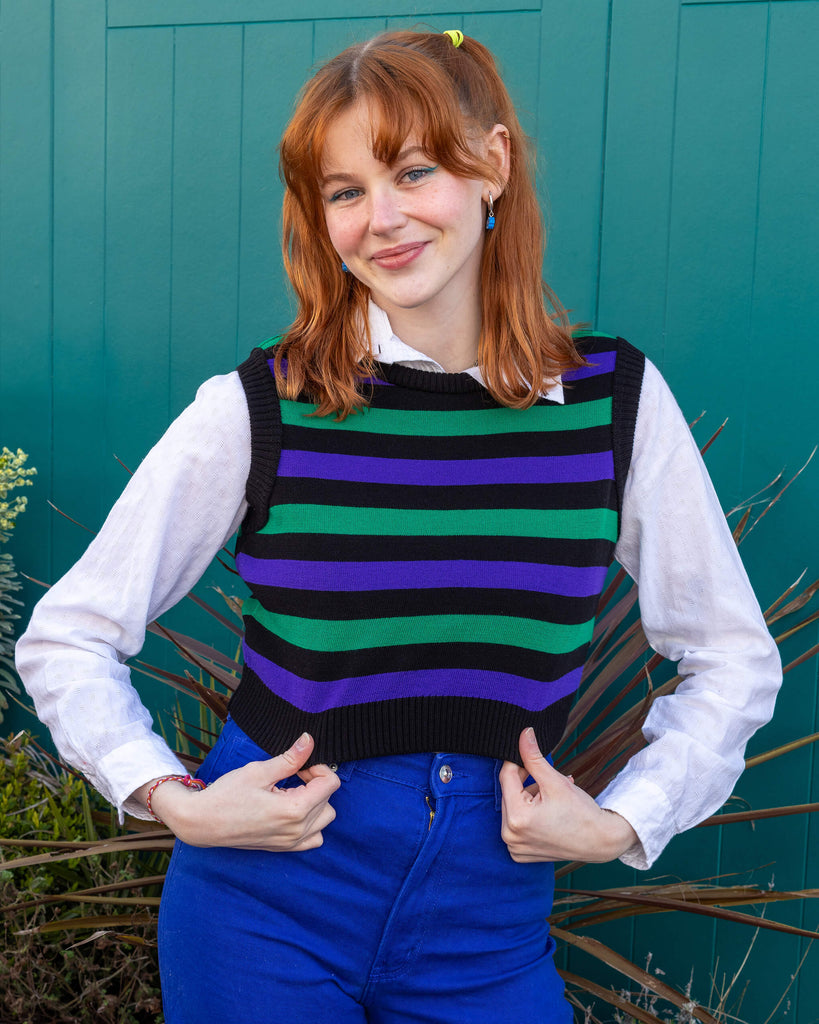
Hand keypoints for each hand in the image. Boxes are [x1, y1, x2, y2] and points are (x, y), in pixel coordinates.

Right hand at [133, 732, 339, 851]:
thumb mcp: (259, 770)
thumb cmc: (227, 795)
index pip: (330, 784)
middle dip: (315, 782)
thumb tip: (309, 740)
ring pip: (325, 820)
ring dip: (316, 802)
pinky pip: (313, 838)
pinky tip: (293, 810)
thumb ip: (290, 758)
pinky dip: (312, 823)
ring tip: (293, 792)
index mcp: (294, 810)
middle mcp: (297, 831)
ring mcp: (291, 843)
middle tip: (292, 774)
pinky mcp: (283, 848)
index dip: (318, 768)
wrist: (202, 822)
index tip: (298, 764)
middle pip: (329, 800)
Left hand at [499, 727, 637, 862]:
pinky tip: (547, 812)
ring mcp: (514, 847)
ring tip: (553, 796)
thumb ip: (534, 757)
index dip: (518, 762)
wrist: (600, 841)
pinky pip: (517, 825)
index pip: (506, 776)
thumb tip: (523, 733)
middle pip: (509, 793)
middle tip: (549, 781)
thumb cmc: (581, 812)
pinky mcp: (520, 854)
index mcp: (516, 818)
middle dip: (527, 782)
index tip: (531, 757)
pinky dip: (529, 815)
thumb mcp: (555, 781)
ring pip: (514, 807)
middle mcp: (510, 836)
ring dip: (529, 797)